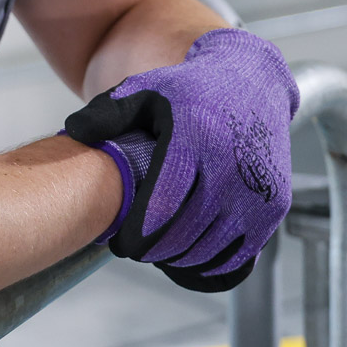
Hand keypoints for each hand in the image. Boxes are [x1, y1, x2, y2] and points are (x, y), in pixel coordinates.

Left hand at [65, 29, 297, 291]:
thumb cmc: (190, 91)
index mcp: (196, 138)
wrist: (252, 83)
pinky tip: (191, 253)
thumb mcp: (147, 91)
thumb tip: (73, 131)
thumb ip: (108, 113)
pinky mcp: (274, 207)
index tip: (121, 242)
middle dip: (153, 250)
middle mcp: (231, 166)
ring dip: (180, 258)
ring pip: (209, 250)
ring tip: (162, 248)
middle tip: (137, 248)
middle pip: (183, 236)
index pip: (160, 209)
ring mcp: (258, 190)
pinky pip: (239, 255)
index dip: (136, 235)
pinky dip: (212, 263)